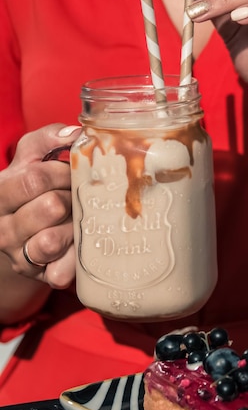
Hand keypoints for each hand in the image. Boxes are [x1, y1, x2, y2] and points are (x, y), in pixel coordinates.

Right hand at [0, 124, 79, 287]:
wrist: (26, 231)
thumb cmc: (34, 187)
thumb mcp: (32, 156)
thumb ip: (48, 139)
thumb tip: (74, 134)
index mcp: (0, 194)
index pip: (35, 179)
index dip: (64, 174)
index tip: (75, 173)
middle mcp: (2, 228)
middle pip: (49, 207)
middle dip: (72, 198)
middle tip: (78, 197)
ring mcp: (19, 255)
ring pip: (52, 240)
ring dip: (74, 228)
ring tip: (78, 220)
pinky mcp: (39, 276)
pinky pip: (60, 271)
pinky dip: (74, 260)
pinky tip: (78, 247)